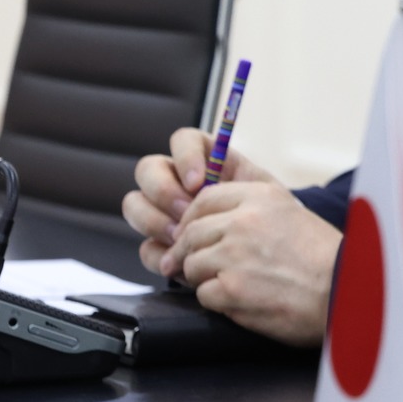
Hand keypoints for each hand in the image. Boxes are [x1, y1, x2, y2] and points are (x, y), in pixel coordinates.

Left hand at [122, 129, 338, 346]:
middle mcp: (244, 221)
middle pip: (191, 233)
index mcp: (261, 197)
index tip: (193, 234)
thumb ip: (252, 212)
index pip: (204, 199)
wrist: (344, 290)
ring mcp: (234, 255)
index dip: (193, 219)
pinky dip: (216, 300)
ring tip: (228, 285)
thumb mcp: (291, 215)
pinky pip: (202, 294)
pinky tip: (240, 300)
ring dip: (203, 278)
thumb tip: (212, 223)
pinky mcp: (230, 289)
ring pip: (191, 264)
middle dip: (189, 253)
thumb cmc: (323, 258)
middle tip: (192, 268)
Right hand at [124, 127, 274, 268]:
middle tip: (186, 211)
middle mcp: (176, 180)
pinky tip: (181, 261)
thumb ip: (240, 182)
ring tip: (182, 237)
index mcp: (206, 160)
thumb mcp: (263, 193)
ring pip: (134, 204)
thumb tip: (209, 187)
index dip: (185, 156)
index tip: (199, 181)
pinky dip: (160, 254)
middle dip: (163, 191)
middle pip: (147, 169)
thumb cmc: (268, 216)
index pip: (183, 140)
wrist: (268, 254)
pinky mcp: (159, 245)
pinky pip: (145, 247)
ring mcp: (162, 212)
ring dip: (155, 221)